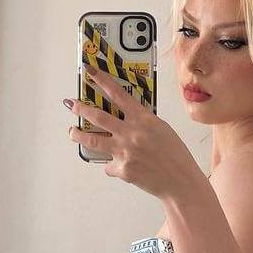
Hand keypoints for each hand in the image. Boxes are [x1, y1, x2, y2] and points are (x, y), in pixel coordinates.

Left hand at [64, 65, 200, 199]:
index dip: (102, 80)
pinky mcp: (122, 169)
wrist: (180, 181)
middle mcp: (131, 133)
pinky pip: (108, 165)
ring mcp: (124, 151)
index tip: (90, 71)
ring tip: (72, 131)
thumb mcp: (161, 129)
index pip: (118, 94)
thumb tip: (124, 118)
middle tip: (71, 104)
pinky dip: (111, 165)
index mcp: (144, 119)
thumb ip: (142, 122)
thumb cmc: (175, 155)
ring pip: (92, 140)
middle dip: (81, 108)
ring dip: (78, 135)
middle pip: (98, 116)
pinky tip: (117, 166)